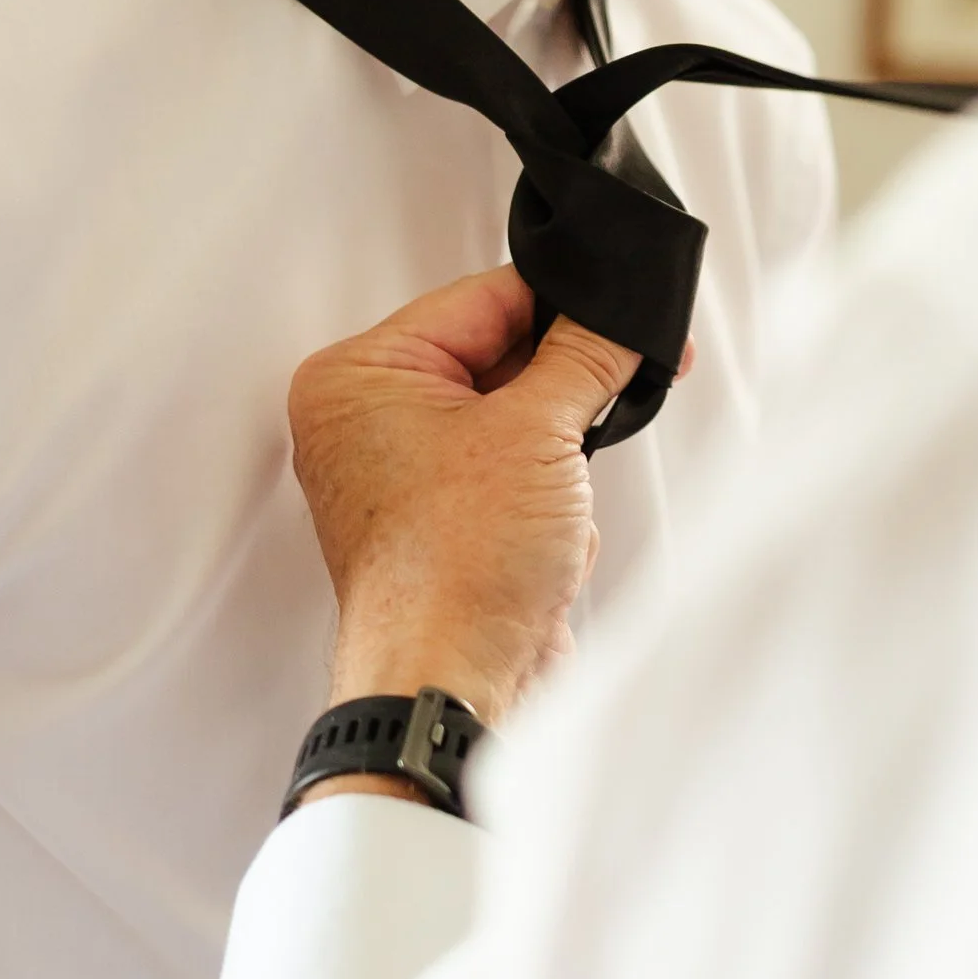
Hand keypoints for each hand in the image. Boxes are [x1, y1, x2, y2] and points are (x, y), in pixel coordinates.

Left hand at [286, 266, 637, 727]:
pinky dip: (546, 498)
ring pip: (512, 421)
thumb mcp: (539, 430)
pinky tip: (551, 534)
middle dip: (559, 390)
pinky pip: (509, 477)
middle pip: (496, 356)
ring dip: (554, 454)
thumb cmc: (455, 570)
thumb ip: (584, 355)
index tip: (618, 314)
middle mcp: (365, 421)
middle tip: (607, 397)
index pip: (480, 299)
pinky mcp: (439, 522)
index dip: (561, 304)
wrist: (452, 679)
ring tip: (554, 499)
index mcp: (359, 375)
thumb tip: (611, 318)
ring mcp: (400, 475)